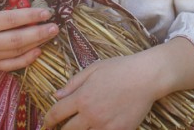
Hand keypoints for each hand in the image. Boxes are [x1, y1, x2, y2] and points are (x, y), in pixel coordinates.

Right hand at [0, 0, 57, 71]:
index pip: (9, 20)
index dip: (29, 16)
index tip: (46, 12)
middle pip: (16, 39)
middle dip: (38, 33)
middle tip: (55, 26)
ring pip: (16, 53)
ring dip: (36, 44)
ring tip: (51, 34)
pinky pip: (12, 66)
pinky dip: (26, 60)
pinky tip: (38, 50)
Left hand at [41, 37, 193, 129]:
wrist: (147, 77)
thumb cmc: (120, 68)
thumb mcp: (93, 69)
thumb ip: (73, 83)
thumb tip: (56, 95)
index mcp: (82, 97)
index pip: (56, 114)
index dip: (48, 120)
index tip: (46, 123)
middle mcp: (90, 114)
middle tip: (60, 128)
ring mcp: (105, 125)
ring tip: (80, 126)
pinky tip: (96, 127)